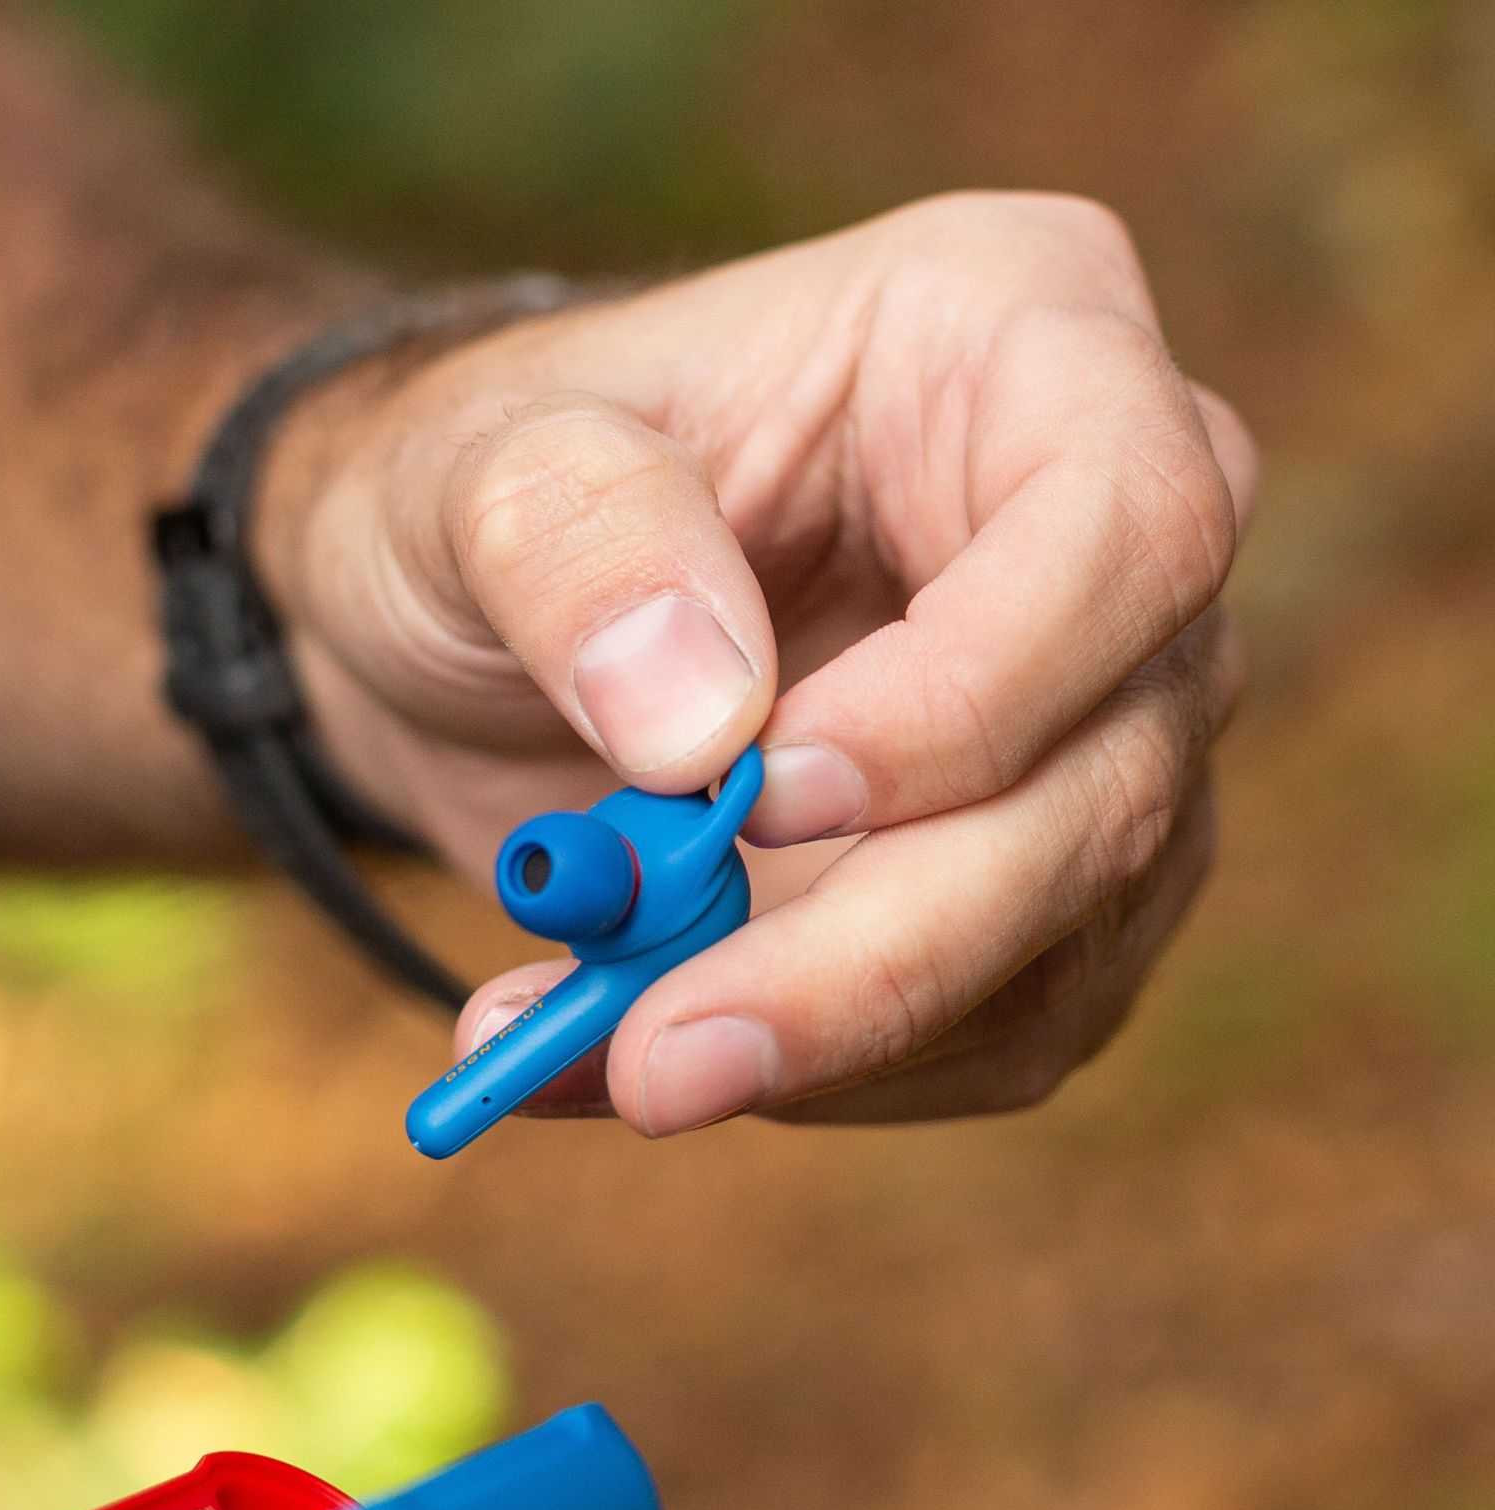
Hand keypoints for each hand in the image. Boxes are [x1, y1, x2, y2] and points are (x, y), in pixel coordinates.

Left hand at [264, 193, 1256, 1134]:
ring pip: (1065, 944)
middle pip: (1109, 783)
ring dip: (829, 1044)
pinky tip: (633, 1060)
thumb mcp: (471, 473)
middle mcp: (1102, 548)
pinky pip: (997, 1032)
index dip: (974, 694)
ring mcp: (1093, 732)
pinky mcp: (1042, 888)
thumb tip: (701, 729)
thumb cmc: (490, 502)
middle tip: (661, 1060)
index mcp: (1016, 346)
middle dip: (881, 954)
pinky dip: (819, 1077)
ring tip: (589, 1056)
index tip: (762, 798)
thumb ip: (572, 548)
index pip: (1127, 524)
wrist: (468, 636)